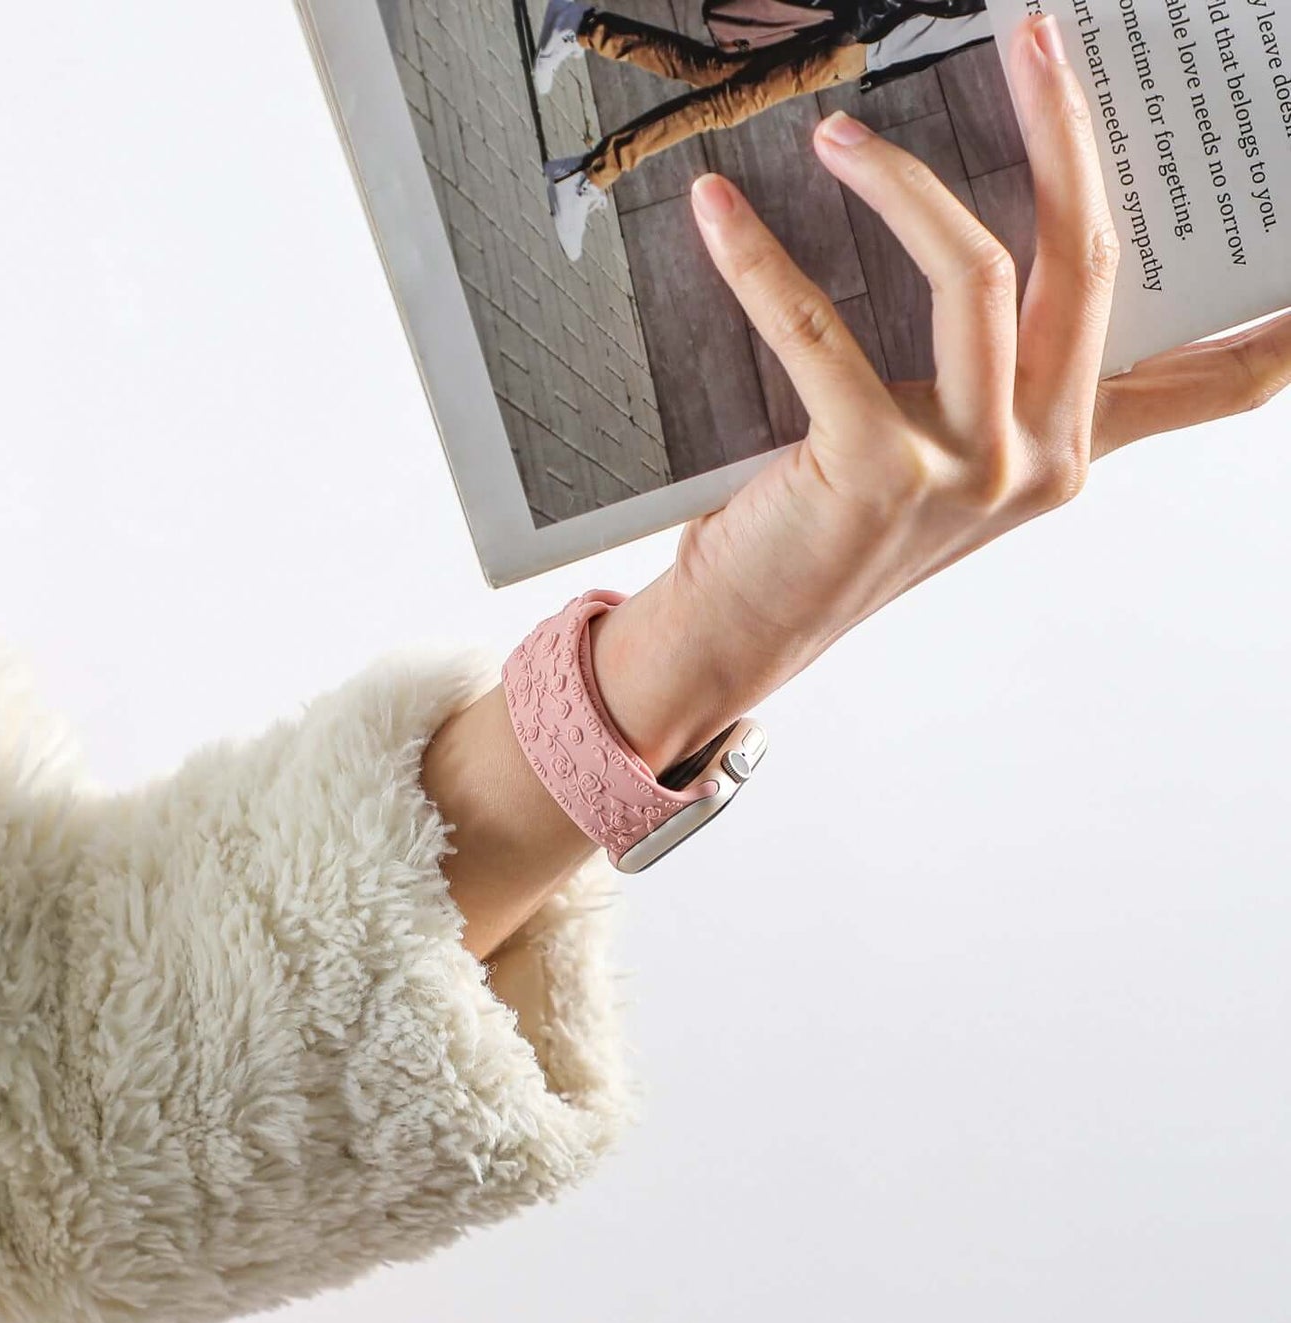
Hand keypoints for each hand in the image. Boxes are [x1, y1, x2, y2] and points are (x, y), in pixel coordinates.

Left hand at [591, 13, 1290, 769]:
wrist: (750, 631)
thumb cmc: (836, 531)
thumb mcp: (951, 462)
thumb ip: (1006, 388)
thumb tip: (1009, 275)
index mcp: (1073, 449)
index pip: (1214, 381)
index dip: (1284, 323)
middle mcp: (1043, 461)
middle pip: (1089, 261)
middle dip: (1066, 132)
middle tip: (1033, 41)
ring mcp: (971, 472)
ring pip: (979, 274)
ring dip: (901, 183)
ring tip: (837, 137)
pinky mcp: (880, 473)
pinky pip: (823, 332)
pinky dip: (763, 263)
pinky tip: (720, 213)